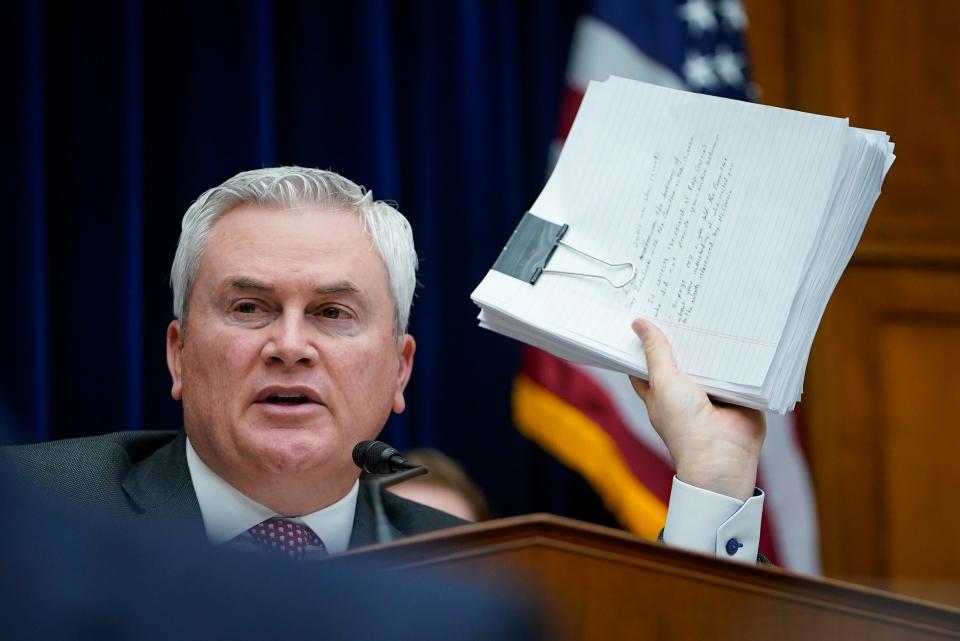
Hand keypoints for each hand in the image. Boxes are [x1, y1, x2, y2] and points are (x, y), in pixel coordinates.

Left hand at [629, 318, 765, 500]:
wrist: (722, 456)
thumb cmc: (684, 425)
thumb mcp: (664, 381)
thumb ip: (656, 352)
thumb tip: (638, 323)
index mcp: (660, 390)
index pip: (648, 361)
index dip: (646, 339)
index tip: (647, 311)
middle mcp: (685, 391)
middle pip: (682, 357)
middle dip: (683, 335)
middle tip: (683, 300)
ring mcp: (712, 393)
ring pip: (710, 361)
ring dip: (713, 342)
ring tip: (713, 304)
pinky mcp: (737, 394)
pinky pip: (738, 370)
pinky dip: (738, 355)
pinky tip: (739, 328)